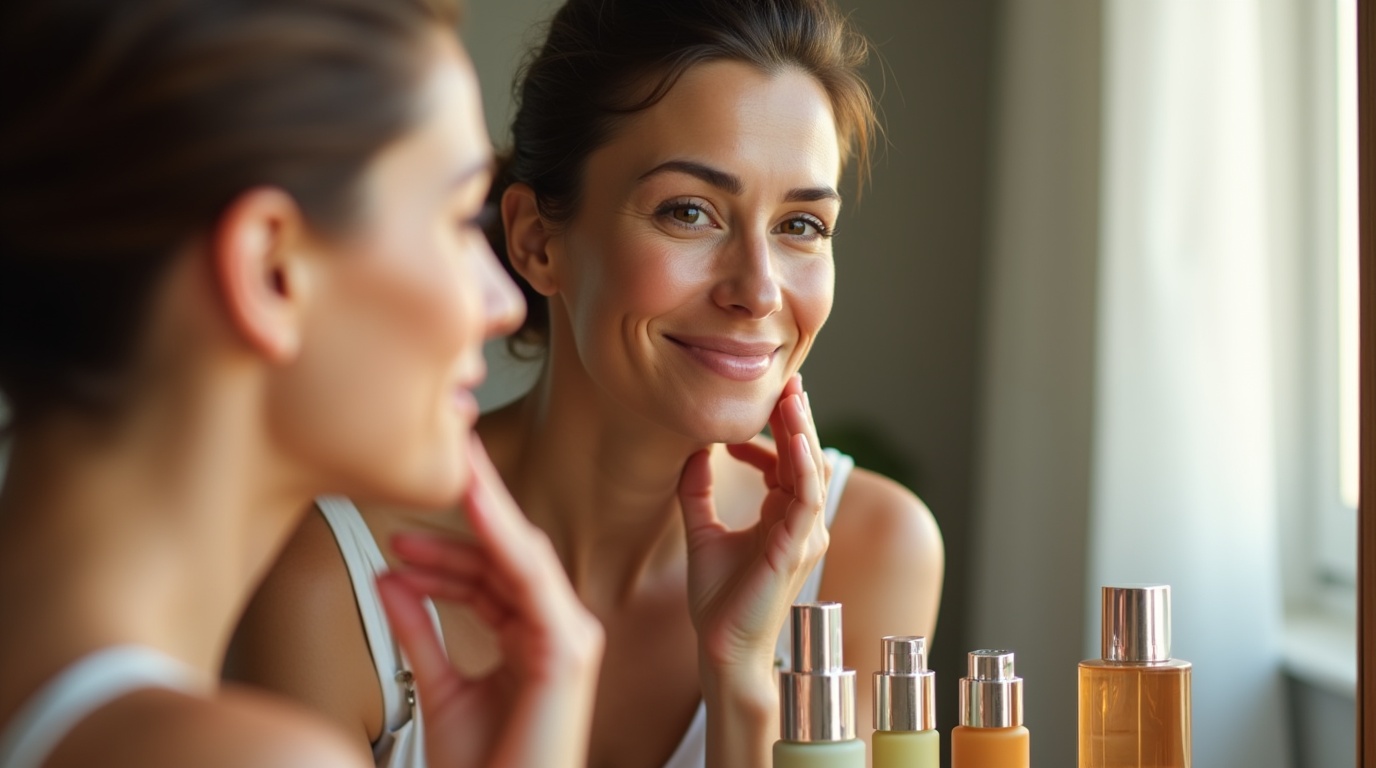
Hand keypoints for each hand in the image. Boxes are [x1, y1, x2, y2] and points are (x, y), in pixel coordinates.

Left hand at [376, 434, 602, 767]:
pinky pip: (531, 580)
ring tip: (453, 466)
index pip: (491, 575)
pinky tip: (475, 506)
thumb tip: (391, 578)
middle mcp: (557, 630)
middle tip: (444, 453)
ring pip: (522, 555)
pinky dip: (502, 539)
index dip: (446, 546)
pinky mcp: (567, 651)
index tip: (403, 522)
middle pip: (509, 554)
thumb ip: (420, 632)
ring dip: (485, 508)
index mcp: (533, 639)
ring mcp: (568, 638)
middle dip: (475, 503)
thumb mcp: (439, 690)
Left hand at [678, 373, 831, 675]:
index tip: (754, 411)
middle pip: (807, 459)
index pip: (788, 464)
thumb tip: (694, 452)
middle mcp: (801, 524)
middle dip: (798, 419)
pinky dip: (800, 466)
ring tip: (792, 397)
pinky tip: (790, 439)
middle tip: (789, 381)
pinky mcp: (797, 548)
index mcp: (782, 519)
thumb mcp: (702, 531)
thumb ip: (698, 491)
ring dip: (803, 433)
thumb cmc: (717, 599)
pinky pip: (807, 498)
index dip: (773, 434)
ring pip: (812, 472)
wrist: (719, 645)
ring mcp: (805, 536)